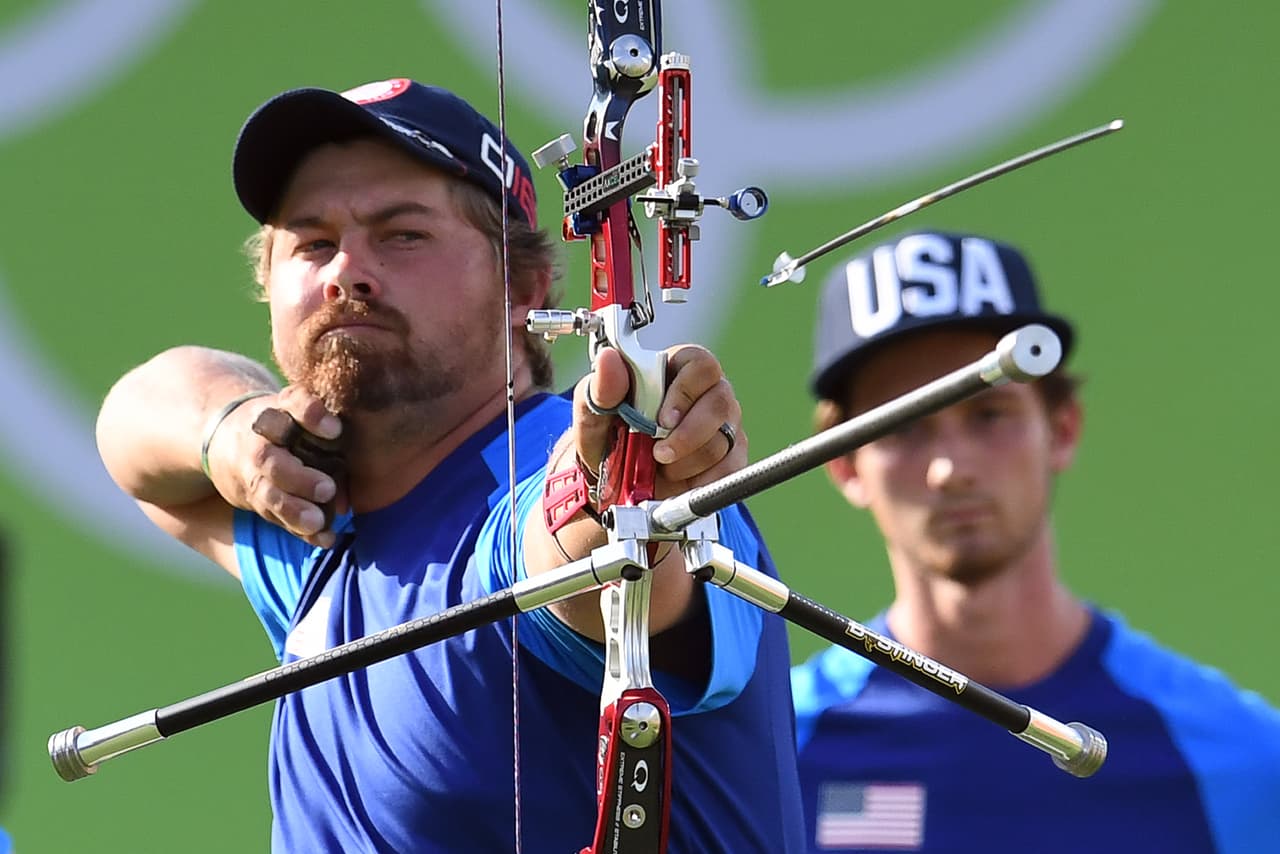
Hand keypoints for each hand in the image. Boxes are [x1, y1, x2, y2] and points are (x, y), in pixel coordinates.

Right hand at [204, 386, 347, 546]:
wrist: (231, 440)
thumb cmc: (287, 423)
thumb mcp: (299, 410)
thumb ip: (326, 429)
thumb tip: (343, 453)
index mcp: (278, 410)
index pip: (293, 404)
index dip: (311, 416)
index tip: (335, 430)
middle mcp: (261, 443)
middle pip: (272, 461)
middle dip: (298, 478)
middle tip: (327, 489)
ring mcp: (255, 475)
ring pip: (269, 494)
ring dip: (293, 510)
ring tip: (317, 521)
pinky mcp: (258, 500)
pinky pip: (276, 518)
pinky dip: (300, 531)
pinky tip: (324, 539)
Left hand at [572, 345, 745, 499]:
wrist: (611, 480)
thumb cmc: (606, 436)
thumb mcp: (593, 413)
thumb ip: (601, 388)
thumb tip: (609, 359)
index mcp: (676, 370)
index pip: (700, 365)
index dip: (686, 391)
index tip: (662, 420)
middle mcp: (706, 394)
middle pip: (720, 403)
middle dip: (689, 435)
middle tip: (659, 453)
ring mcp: (722, 425)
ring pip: (723, 440)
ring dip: (687, 462)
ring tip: (660, 467)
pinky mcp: (730, 457)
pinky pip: (730, 469)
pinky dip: (703, 482)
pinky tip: (680, 482)